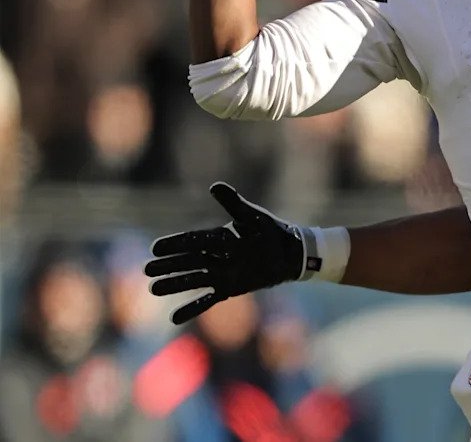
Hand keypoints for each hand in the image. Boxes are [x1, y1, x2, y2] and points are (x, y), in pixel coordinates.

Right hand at [144, 182, 305, 323]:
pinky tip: (174, 318)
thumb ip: (233, 203)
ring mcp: (222, 273)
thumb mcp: (252, 216)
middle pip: (188, 261)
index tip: (155, 248)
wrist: (291, 253)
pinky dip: (192, 309)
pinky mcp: (230, 288)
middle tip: (146, 270)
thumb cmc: (272, 231)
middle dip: (169, 265)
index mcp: (219, 237)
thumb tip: (214, 186)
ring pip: (193, 280)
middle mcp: (217, 256)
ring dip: (174, 285)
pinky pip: (208, 300)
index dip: (175, 244)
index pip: (193, 241)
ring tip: (153, 289)